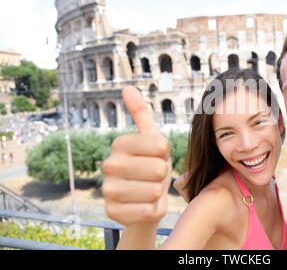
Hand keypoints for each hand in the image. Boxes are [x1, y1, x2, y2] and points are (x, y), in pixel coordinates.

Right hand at [102, 86, 171, 225]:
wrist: (142, 201)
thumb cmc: (151, 166)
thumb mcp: (151, 139)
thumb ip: (141, 114)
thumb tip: (128, 87)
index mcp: (119, 143)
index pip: (160, 145)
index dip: (166, 153)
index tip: (156, 156)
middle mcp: (108, 164)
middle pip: (158, 168)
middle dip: (163, 175)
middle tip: (154, 176)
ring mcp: (108, 190)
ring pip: (155, 190)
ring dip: (160, 193)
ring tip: (150, 190)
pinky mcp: (112, 212)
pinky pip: (150, 211)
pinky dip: (155, 210)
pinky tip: (146, 206)